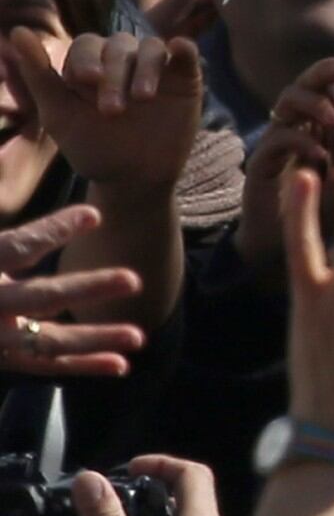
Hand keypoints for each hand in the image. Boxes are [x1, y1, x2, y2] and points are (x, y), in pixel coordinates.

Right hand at [0, 205, 142, 376]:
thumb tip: (16, 149)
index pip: (19, 247)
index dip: (54, 231)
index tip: (94, 216)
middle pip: (40, 296)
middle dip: (87, 289)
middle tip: (133, 280)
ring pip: (47, 341)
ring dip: (94, 340)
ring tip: (138, 337)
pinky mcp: (5, 359)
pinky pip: (46, 364)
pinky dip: (83, 366)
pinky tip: (121, 365)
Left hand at [8, 29, 199, 195]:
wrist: (135, 178)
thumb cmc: (93, 148)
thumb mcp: (60, 115)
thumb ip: (38, 75)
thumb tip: (17, 31)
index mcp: (91, 64)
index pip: (88, 45)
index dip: (86, 59)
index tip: (86, 82)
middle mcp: (123, 60)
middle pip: (119, 47)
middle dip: (115, 75)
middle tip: (112, 111)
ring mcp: (155, 67)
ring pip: (152, 47)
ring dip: (146, 67)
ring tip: (143, 98)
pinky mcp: (185, 77)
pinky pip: (185, 52)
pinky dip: (183, 48)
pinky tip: (180, 51)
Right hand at [235, 53, 333, 274]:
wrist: (286, 247)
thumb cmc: (329, 210)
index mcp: (323, 124)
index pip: (332, 84)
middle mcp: (300, 124)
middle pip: (307, 82)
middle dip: (326, 71)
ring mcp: (278, 140)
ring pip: (287, 102)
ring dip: (314, 104)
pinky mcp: (262, 161)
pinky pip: (277, 140)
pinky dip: (299, 142)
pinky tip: (320, 156)